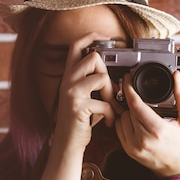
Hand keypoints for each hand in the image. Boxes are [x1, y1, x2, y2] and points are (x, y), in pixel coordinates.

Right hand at [52, 34, 118, 150]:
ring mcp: (71, 93)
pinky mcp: (78, 107)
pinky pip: (105, 102)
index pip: (76, 45)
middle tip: (109, 92)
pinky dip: (112, 113)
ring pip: (102, 77)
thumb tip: (112, 72)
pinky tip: (108, 121)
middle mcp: (67, 80)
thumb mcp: (83, 95)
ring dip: (112, 94)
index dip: (92, 36)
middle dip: (108, 74)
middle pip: (93, 57)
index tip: (107, 38)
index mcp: (69, 75)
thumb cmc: (80, 120)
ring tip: (110, 106)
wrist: (68, 143)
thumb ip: (92, 81)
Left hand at [115, 70, 179, 177]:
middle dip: (132, 101)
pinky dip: (124, 122)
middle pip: (127, 109)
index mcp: (158, 130)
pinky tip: (136, 122)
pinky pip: (118, 128)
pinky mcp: (128, 150)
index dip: (129, 88)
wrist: (177, 170)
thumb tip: (176, 77)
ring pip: (120, 118)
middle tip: (139, 97)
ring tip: (141, 113)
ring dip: (128, 112)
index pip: (136, 104)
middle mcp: (143, 139)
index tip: (128, 78)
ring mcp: (133, 146)